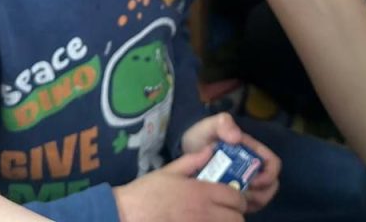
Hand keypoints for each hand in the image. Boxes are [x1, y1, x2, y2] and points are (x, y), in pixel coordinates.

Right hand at [113, 147, 246, 221]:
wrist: (126, 214)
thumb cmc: (146, 192)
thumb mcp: (169, 171)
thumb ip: (193, 161)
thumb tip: (210, 151)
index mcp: (201, 192)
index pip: (236, 198)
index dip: (240, 200)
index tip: (235, 199)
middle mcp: (204, 212)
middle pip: (237, 220)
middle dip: (236, 216)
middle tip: (228, 213)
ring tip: (218, 220)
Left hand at [181, 113, 280, 212]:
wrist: (184, 151)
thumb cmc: (201, 136)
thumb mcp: (210, 126)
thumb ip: (223, 124)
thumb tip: (237, 137)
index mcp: (252, 151)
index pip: (272, 164)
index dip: (268, 175)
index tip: (253, 181)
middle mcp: (252, 168)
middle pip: (269, 186)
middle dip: (259, 193)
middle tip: (240, 193)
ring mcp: (244, 183)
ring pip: (259, 198)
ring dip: (249, 201)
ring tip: (230, 198)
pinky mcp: (234, 195)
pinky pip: (245, 206)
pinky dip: (239, 207)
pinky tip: (224, 203)